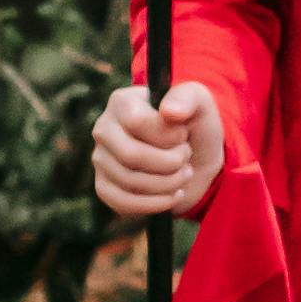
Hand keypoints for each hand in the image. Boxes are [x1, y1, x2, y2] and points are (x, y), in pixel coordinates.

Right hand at [95, 79, 223, 223]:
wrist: (196, 158)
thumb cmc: (194, 125)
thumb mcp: (199, 103)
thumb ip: (187, 98)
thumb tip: (169, 111)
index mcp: (122, 102)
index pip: (137, 122)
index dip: (167, 135)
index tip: (183, 135)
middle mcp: (104, 129)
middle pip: (131, 155)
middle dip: (170, 162)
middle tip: (186, 157)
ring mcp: (101, 159)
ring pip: (129, 181)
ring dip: (168, 183)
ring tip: (184, 173)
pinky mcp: (104, 187)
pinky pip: (122, 203)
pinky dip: (156, 204)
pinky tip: (173, 194)